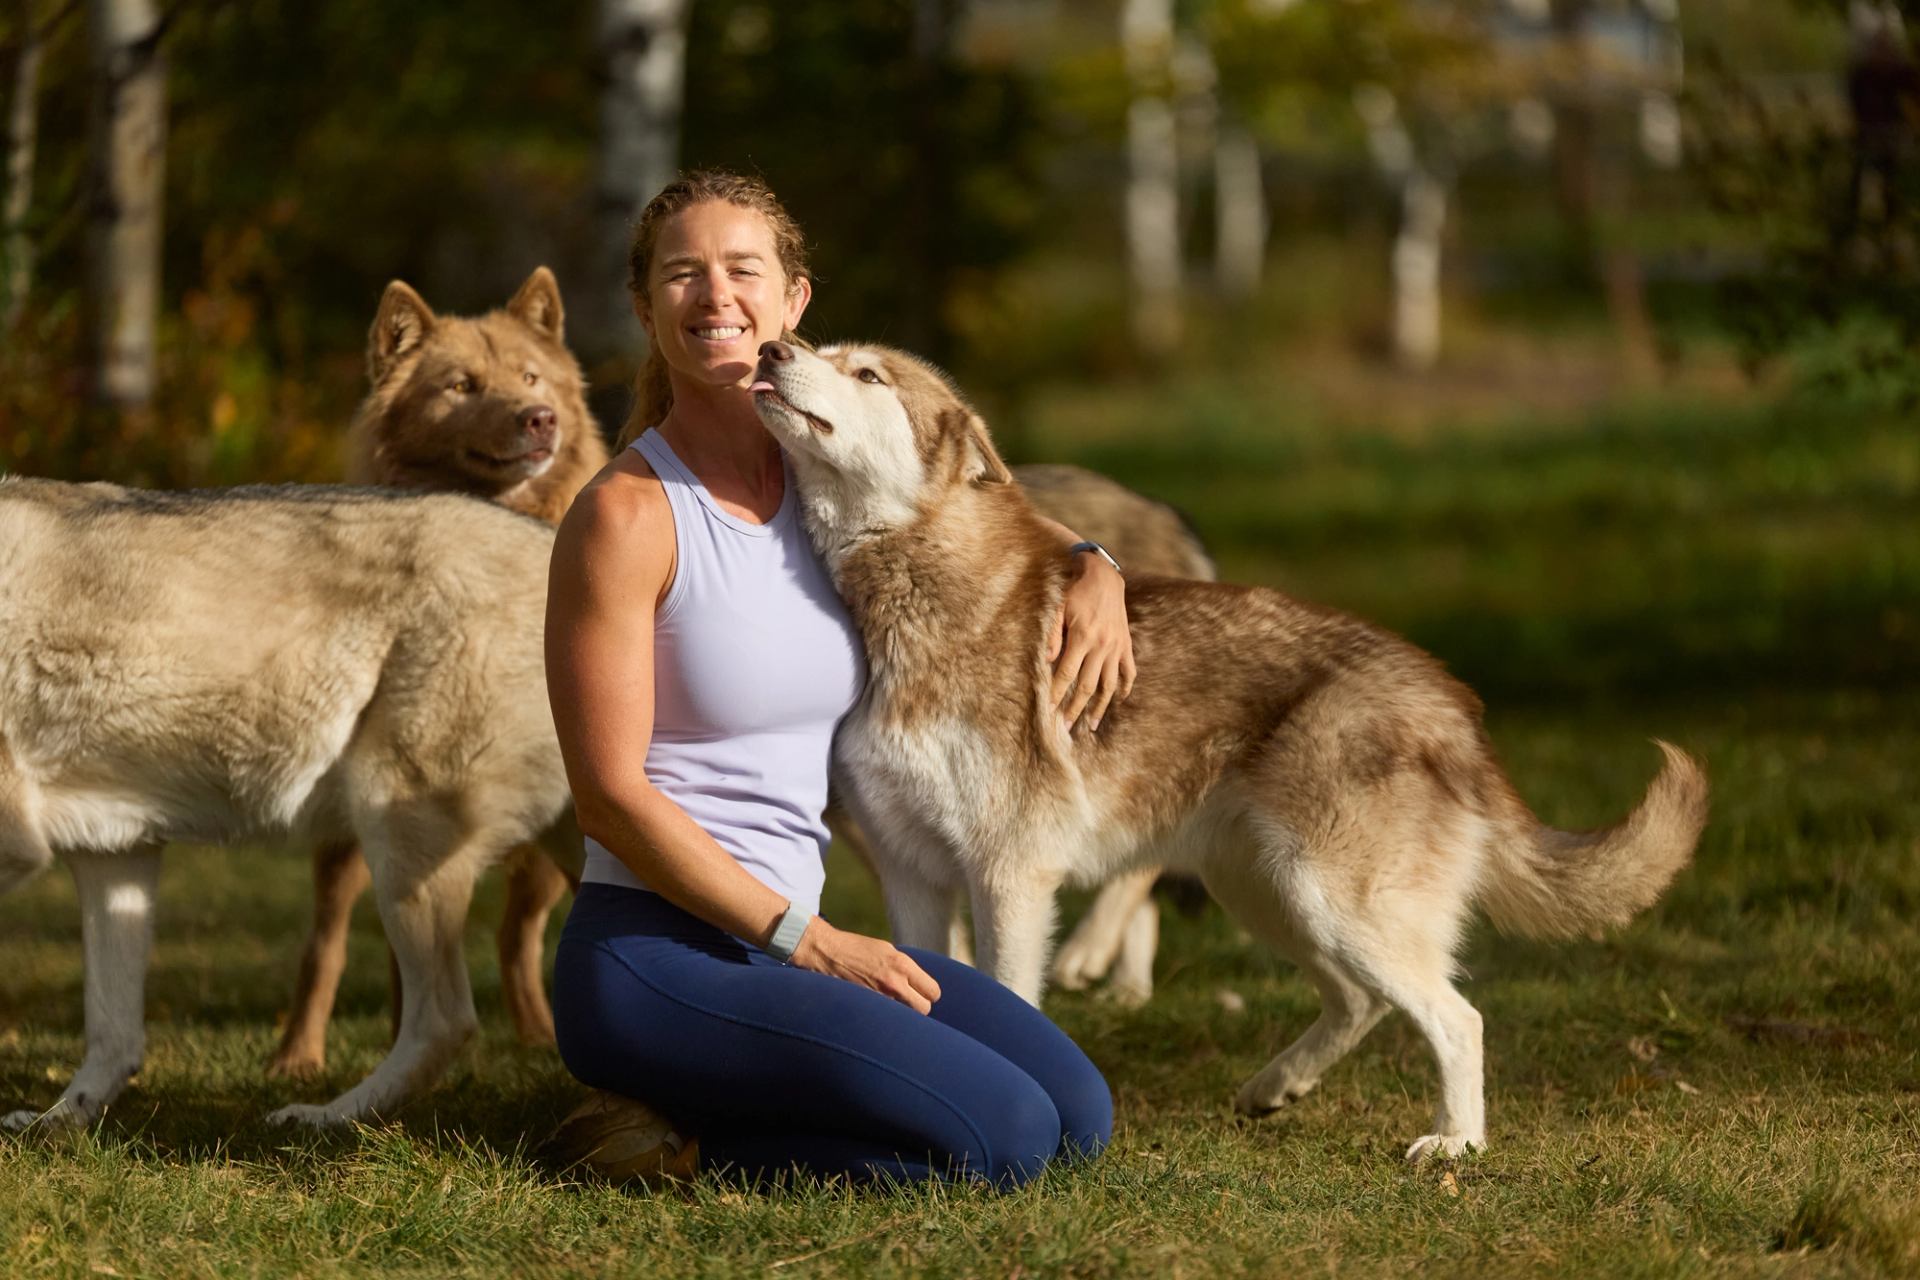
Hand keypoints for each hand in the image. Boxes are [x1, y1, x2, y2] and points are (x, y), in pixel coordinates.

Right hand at [789, 917, 942, 1013]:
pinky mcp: (866, 1007)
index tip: (921, 993)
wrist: (826, 952)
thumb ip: (904, 967)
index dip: (928, 994)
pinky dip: (884, 1017)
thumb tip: (917, 982)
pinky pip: (885, 1019)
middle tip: (908, 1002)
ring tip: (891, 1006)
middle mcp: (895, 983)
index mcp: (902, 965)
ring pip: (906, 1018)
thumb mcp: (886, 950)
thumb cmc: (855, 948)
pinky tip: (877, 1010)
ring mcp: (880, 998)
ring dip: (902, 1014)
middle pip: (924, 1009)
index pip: (933, 992)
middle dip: (918, 1007)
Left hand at [1048, 551, 1134, 731]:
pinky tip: (1118, 701)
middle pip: (1087, 685)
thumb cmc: (1074, 590)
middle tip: (1065, 727)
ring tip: (1090, 725)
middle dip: (1075, 708)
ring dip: (1099, 706)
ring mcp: (1116, 647)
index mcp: (1082, 637)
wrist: (1104, 576)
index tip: (1048, 710)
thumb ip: (1052, 633)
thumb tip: (1047, 660)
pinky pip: (1128, 672)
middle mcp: (1102, 645)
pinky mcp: (1126, 645)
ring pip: (1109, 685)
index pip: (1067, 674)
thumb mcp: (1058, 606)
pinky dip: (1124, 688)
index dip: (1057, 693)